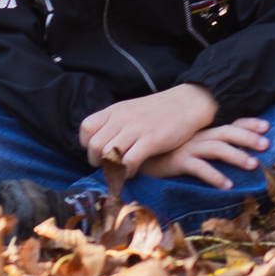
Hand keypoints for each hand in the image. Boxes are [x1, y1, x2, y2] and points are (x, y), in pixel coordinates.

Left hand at [79, 85, 218, 170]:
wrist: (188, 102)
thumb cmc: (159, 111)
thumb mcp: (131, 111)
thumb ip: (115, 124)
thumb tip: (100, 144)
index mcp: (115, 110)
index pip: (86, 128)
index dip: (88, 145)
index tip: (99, 152)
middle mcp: (122, 118)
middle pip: (94, 145)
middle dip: (97, 161)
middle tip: (109, 166)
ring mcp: (136, 129)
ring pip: (108, 153)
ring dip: (111, 168)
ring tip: (120, 171)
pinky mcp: (152, 140)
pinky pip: (129, 161)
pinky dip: (126, 172)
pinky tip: (132, 172)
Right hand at [138, 119, 271, 188]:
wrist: (137, 155)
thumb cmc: (166, 152)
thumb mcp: (187, 145)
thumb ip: (205, 145)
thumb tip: (229, 151)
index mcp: (202, 130)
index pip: (228, 123)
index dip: (248, 123)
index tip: (267, 125)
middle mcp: (197, 135)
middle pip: (226, 132)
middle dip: (248, 137)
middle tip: (267, 144)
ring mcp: (187, 147)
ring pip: (216, 148)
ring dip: (236, 155)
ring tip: (253, 165)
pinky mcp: (178, 161)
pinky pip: (199, 167)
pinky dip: (215, 176)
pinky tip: (228, 186)